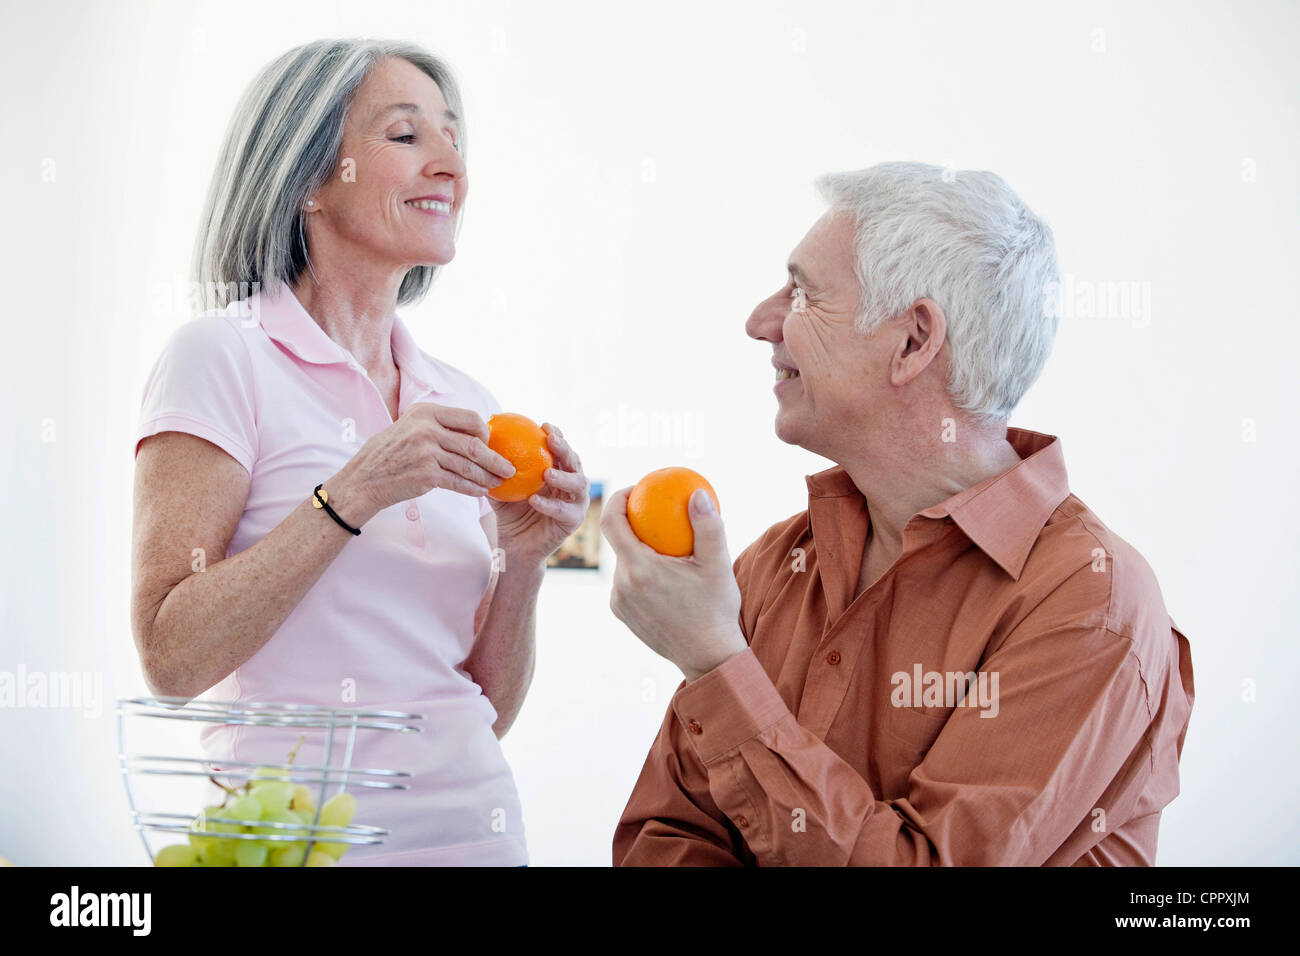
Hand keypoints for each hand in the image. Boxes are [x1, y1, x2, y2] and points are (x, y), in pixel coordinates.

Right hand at [331, 403, 515, 521]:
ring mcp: (426, 451)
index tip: (491, 445)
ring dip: (487, 477)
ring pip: (469, 465)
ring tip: (498, 483)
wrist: (363, 479)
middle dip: (495, 459)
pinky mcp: (426, 474)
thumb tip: (473, 432)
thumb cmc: (389, 454)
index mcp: (426, 411)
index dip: (485, 432)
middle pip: (474, 444)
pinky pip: (458, 482)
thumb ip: (437, 426)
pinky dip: (473, 489)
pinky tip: (481, 492)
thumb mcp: (409, 427)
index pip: (470, 418)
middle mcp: (427, 428)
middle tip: (509, 469)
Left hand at [489, 423, 588, 563]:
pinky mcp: (573, 522)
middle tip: (552, 440)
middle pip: (575, 462)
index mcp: (558, 472)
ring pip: (578, 485)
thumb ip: (497, 468)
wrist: (515, 545)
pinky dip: (550, 505)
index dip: (558, 435)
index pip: (562, 449)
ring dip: (564, 477)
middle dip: (566, 449)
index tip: (545, 425)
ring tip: (546, 473)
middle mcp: (571, 485)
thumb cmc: (510, 513)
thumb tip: (483, 441)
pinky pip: (564, 511)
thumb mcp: (501, 487)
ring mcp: (575, 503)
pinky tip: (534, 500)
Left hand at [601, 485, 747, 681]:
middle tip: (657, 512)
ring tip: (665, 544)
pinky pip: (626, 582)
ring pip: (623, 562)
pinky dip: (640, 571)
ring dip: (639, 549)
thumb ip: (708, 526)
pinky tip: (663, 571)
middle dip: (634, 522)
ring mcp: (618, 601)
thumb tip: (698, 492)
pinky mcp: (621, 613)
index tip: (637, 489)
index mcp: (640, 568)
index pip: (611, 520)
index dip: (618, 498)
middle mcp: (621, 584)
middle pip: (618, 540)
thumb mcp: (718, 564)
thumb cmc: (715, 609)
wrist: (707, 657)